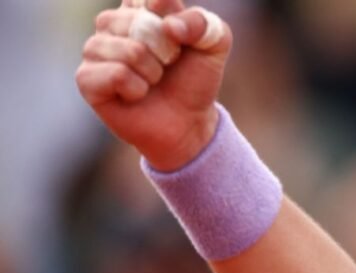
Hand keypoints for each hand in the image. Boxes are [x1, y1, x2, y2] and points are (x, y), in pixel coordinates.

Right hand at [76, 0, 232, 170]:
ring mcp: (94, 49)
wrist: (188, 123)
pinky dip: (138, 88)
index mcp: (138, 6)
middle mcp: (111, 23)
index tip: (180, 37)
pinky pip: (117, 74)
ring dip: (153, 72)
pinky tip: (136, 94)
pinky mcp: (86, 79)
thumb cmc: (194, 79)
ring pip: (130, 50)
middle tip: (167, 64)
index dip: (171, 17)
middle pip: (140, 23)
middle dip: (166, 50)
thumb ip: (202, 23)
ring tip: (152, 80)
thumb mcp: (214, 45)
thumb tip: (169, 26)